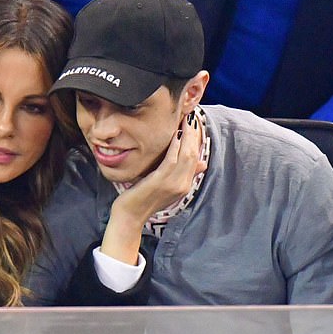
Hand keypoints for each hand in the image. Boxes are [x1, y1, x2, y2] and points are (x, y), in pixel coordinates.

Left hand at [113, 112, 205, 226]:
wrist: (130, 216)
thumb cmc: (144, 199)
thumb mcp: (167, 186)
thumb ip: (182, 174)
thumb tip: (202, 163)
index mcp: (185, 186)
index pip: (196, 159)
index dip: (196, 140)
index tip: (194, 125)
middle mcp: (182, 185)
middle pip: (194, 155)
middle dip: (194, 134)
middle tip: (192, 117)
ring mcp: (173, 184)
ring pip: (186, 155)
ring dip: (187, 136)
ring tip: (186, 120)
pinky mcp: (160, 181)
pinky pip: (171, 159)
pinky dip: (175, 145)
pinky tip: (175, 133)